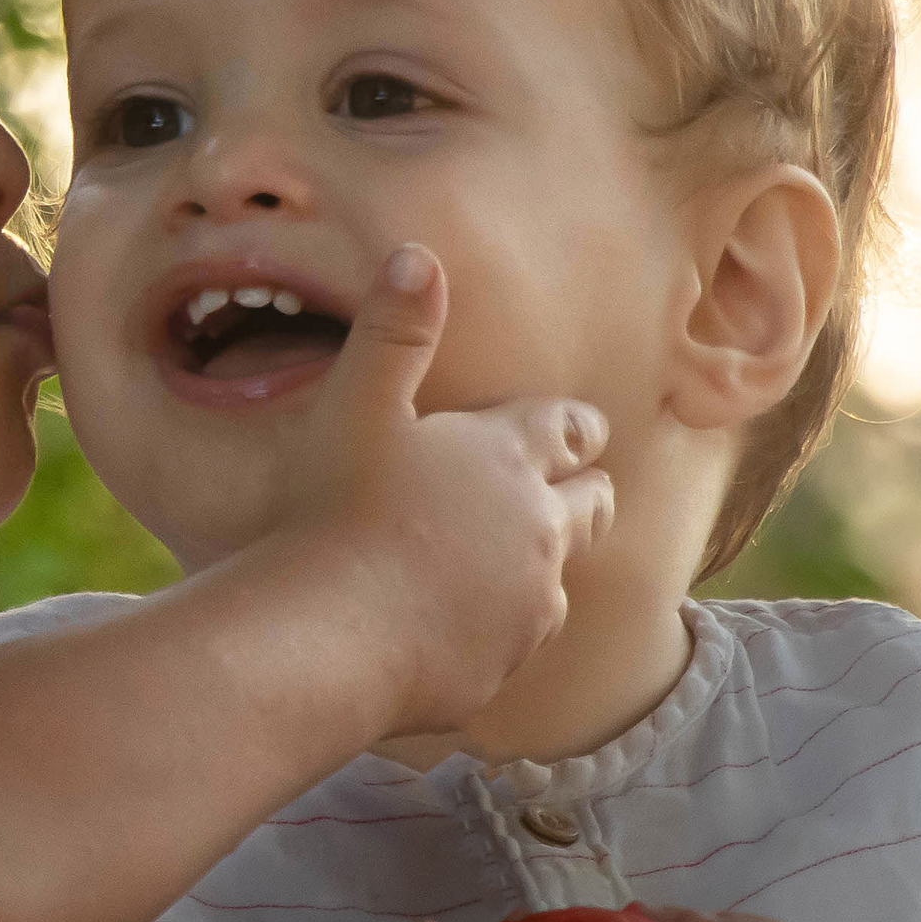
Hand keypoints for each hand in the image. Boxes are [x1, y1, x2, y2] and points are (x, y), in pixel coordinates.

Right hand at [269, 246, 619, 739]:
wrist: (328, 637)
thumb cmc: (336, 512)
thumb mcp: (356, 405)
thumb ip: (393, 331)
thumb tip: (419, 256)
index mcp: (509, 458)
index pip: (570, 430)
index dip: (574, 428)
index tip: (579, 431)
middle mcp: (539, 531)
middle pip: (592, 506)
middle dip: (584, 494)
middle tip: (574, 492)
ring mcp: (529, 604)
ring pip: (559, 579)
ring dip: (540, 568)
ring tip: (503, 568)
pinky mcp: (504, 666)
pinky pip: (516, 644)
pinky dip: (496, 631)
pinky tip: (454, 630)